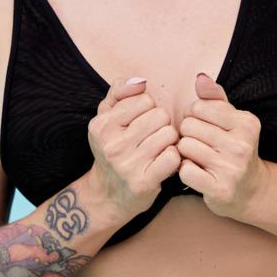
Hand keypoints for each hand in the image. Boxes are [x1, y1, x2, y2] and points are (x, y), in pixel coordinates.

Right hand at [86, 77, 181, 222]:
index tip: (141, 122)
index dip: (149, 109)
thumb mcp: (106, 118)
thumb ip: (119, 92)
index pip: (144, 99)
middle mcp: (112, 145)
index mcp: (102, 125)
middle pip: (160, 115)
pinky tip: (164, 162)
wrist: (107, 195)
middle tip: (153, 136)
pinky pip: (173, 156)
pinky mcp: (143, 183)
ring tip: (159, 148)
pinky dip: (174, 158)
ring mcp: (127, 165)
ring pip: (169, 134)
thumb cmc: (112, 148)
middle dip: (161, 124)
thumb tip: (140, 80)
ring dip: (169, 141)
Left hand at [177, 72, 268, 219]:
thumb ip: (214, 97)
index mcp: (246, 122)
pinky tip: (196, 172)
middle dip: (187, 133)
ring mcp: (232, 169)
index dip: (193, 115)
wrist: (250, 189)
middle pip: (188, 126)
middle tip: (197, 142)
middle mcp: (242, 145)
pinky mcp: (220, 189)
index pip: (199, 106)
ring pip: (184, 147)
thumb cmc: (234, 147)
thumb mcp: (230, 119)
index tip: (201, 125)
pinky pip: (185, 171)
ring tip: (196, 156)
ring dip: (184, 152)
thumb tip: (200, 77)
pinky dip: (185, 171)